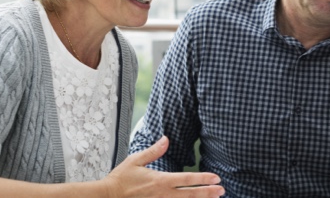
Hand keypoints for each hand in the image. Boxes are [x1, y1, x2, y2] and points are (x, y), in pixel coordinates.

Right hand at [104, 136, 224, 197]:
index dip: (203, 179)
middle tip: (222, 190)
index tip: (216, 178)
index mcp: (160, 180)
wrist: (107, 197)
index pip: (187, 180)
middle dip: (208, 193)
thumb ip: (153, 151)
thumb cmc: (120, 178)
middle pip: (190, 195)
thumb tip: (166, 139)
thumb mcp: (135, 160)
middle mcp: (162, 194)